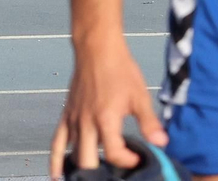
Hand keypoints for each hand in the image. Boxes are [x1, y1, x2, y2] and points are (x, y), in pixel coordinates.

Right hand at [49, 37, 166, 178]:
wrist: (97, 50)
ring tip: (87, 180)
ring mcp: (74, 120)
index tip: (139, 158)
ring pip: (72, 154)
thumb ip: (149, 122)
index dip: (129, 161)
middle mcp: (86, 123)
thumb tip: (161, 143)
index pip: (115, 153)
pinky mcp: (67, 115)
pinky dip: (56, 159)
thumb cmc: (119, 70)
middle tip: (116, 173)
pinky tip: (56, 174)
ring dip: (81, 168)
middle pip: (88, 161)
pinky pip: (57, 141)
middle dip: (103, 173)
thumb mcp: (140, 96)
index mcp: (105, 119)